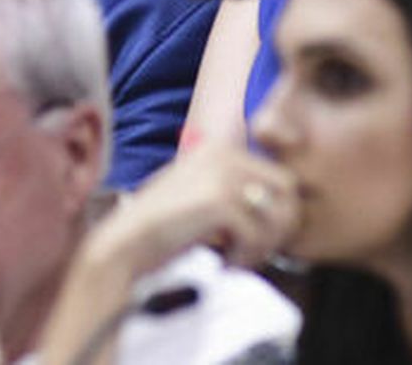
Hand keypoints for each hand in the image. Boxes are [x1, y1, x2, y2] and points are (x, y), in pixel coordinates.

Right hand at [89, 143, 299, 276]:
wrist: (125, 243)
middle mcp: (225, 154)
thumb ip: (237, 194)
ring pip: (278, 213)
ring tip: (240, 258)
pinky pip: (257, 233)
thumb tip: (285, 212)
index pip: (280, 178)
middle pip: (287, 192)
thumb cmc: (163, 229)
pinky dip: (246, 256)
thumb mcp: (203, 197)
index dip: (278, 214)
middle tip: (256, 251)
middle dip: (279, 228)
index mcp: (221, 149)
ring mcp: (222, 175)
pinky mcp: (218, 202)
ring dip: (265, 244)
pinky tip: (225, 262)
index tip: (258, 239)